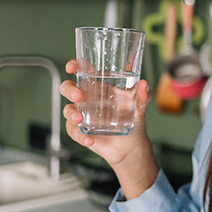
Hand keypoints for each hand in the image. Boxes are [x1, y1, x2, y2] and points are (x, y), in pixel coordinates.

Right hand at [60, 60, 158, 197]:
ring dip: (71, 113)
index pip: (84, 71)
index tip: (72, 67)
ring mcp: (83, 115)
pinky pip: (73, 131)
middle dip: (69, 90)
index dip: (75, 66)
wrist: (131, 146)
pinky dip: (80, 135)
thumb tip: (144, 84)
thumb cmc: (134, 121)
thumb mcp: (140, 107)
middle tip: (78, 96)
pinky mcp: (81, 131)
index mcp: (101, 87)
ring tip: (80, 119)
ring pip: (67, 109)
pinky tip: (89, 140)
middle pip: (68, 88)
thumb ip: (143, 96)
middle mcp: (89, 99)